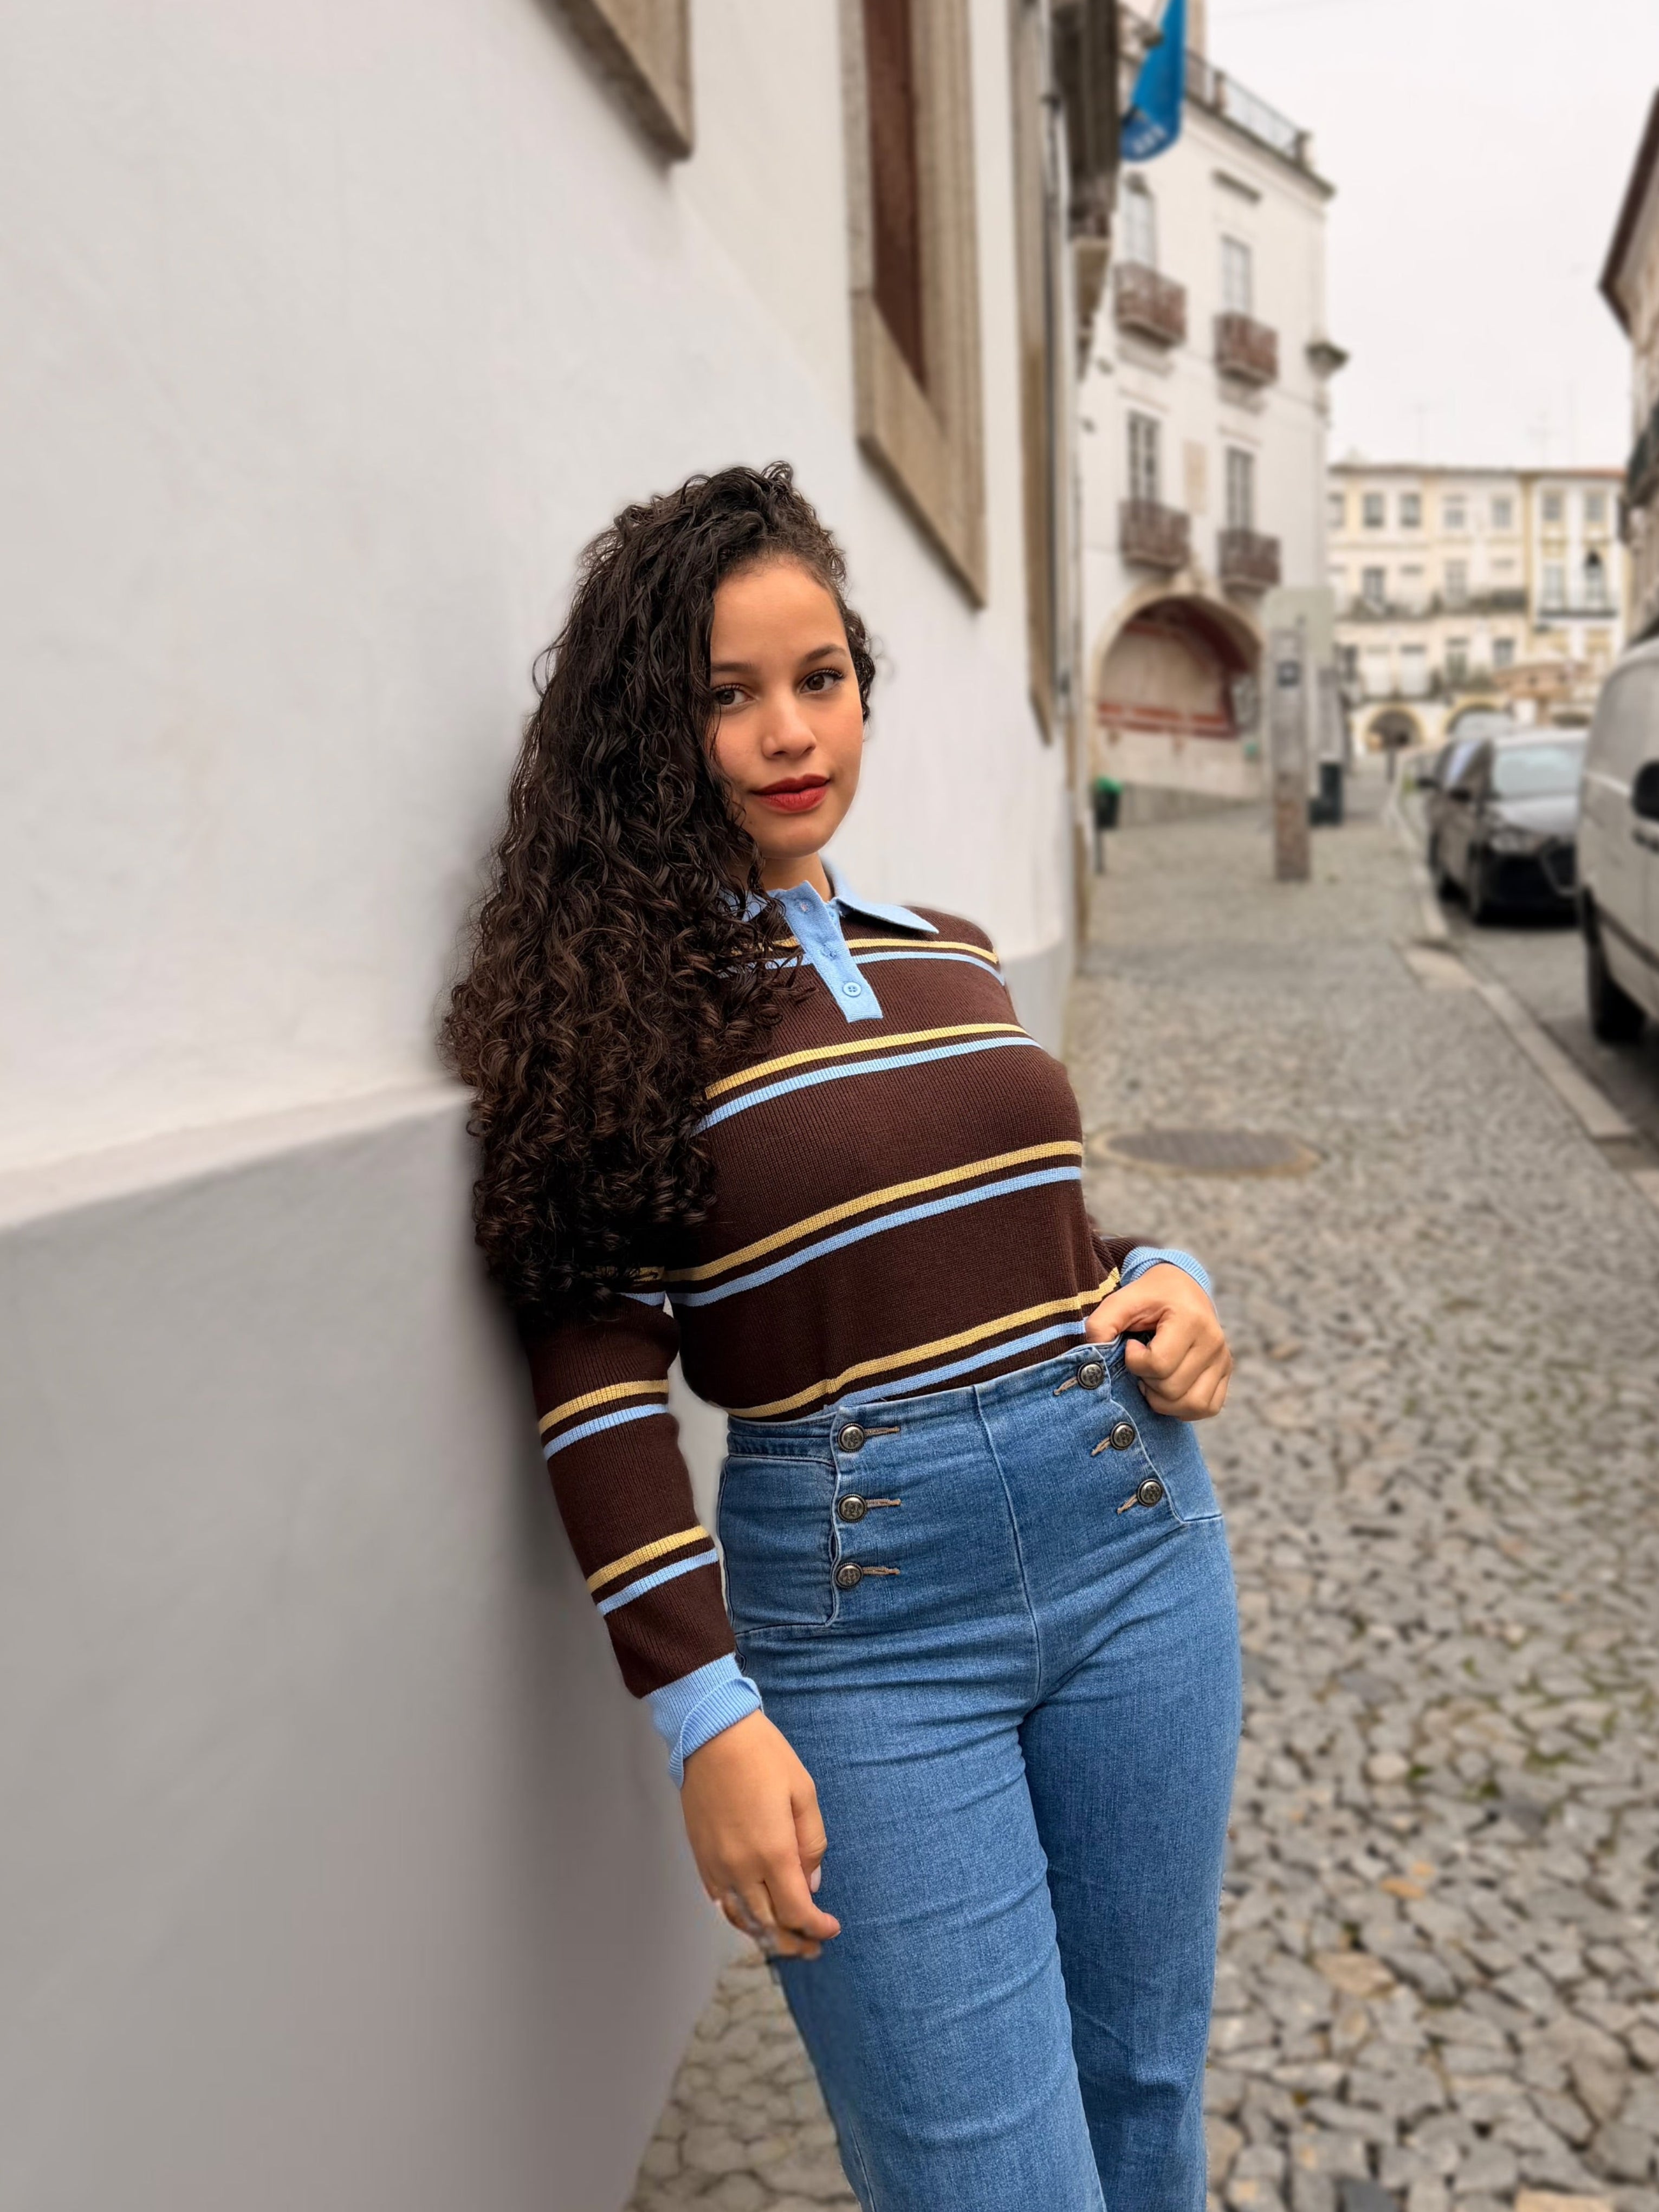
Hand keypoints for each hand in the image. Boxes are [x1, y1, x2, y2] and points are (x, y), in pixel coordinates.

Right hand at [680, 1711, 841, 1960]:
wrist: (712, 1734)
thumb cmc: (763, 1756)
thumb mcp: (803, 1793)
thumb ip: (811, 1843)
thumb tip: (810, 1883)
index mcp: (772, 1853)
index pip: (797, 1911)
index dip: (817, 1927)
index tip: (832, 1929)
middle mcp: (741, 1868)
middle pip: (769, 1925)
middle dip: (794, 1941)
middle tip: (813, 1947)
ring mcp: (716, 1865)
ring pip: (741, 1920)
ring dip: (766, 1936)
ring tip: (786, 1940)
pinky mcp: (701, 1857)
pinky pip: (720, 1902)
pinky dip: (739, 1918)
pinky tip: (753, 1917)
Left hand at [1085, 1262, 1230, 1420]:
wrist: (1182, 1288)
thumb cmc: (1149, 1296)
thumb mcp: (1122, 1300)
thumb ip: (1101, 1324)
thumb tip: (1094, 1355)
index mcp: (1191, 1320)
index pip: (1159, 1364)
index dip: (1134, 1361)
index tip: (1132, 1345)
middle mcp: (1214, 1341)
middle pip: (1173, 1389)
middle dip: (1147, 1381)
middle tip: (1141, 1362)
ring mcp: (1223, 1359)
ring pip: (1191, 1404)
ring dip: (1164, 1400)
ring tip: (1154, 1378)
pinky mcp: (1225, 1373)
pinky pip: (1207, 1407)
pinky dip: (1184, 1407)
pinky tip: (1169, 1389)